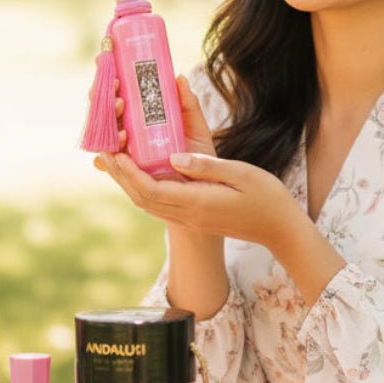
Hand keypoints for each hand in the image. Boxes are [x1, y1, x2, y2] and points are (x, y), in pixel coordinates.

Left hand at [95, 147, 298, 248]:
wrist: (279, 229)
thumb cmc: (266, 198)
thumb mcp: (240, 174)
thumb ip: (206, 166)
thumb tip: (175, 157)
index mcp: (197, 203)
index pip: (152, 190)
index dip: (129, 173)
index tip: (116, 153)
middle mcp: (187, 214)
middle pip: (142, 198)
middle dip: (120, 176)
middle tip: (104, 153)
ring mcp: (189, 219)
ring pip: (147, 203)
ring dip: (128, 183)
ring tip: (114, 160)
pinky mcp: (193, 218)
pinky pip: (159, 205)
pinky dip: (142, 189)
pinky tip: (138, 174)